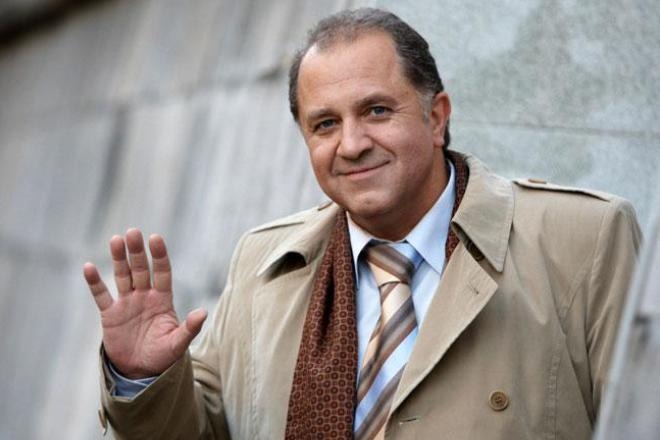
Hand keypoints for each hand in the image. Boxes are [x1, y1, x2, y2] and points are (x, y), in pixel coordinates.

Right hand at [84, 229, 206, 378]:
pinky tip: (88, 267)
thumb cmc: (163, 356)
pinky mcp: (110, 314)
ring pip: (122, 275)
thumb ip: (189, 328)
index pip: (163, 272)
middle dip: (137, 251)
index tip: (156, 238)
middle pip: (141, 269)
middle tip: (133, 232)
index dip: (160, 256)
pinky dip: (95, 282)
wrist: (141, 371)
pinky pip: (101, 295)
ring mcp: (127, 303)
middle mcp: (145, 296)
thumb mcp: (178, 344)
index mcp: (163, 299)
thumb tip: (203, 312)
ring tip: (116, 240)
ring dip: (119, 259)